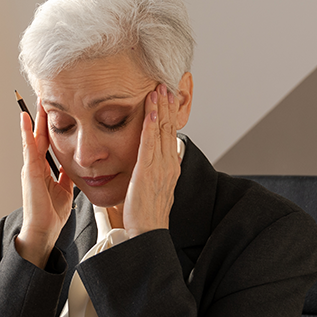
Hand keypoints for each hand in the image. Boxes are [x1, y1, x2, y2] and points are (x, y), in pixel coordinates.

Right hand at [15, 103, 72, 267]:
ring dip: (34, 118)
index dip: (51, 125)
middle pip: (39, 135)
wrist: (44, 231)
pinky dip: (26, 132)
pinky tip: (26, 118)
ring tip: (35, 99)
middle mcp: (34, 165)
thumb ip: (66, 175)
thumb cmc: (52, 214)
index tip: (56, 107)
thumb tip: (72, 164)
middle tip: (44, 95)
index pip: (48, 141)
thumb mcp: (64, 189)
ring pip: (32, 137)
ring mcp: (30, 167)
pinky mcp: (29, 172)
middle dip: (42, 116)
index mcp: (43, 169)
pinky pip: (28, 148)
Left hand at [122, 84, 181, 237]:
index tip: (167, 97)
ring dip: (160, 108)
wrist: (148, 233)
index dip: (169, 114)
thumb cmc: (146, 215)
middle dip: (167, 105)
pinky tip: (149, 110)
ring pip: (161, 131)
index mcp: (170, 168)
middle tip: (165, 84)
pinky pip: (150, 144)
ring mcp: (160, 167)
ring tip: (158, 89)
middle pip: (169, 128)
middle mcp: (168, 164)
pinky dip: (150, 125)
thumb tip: (150, 164)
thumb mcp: (153, 189)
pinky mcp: (148, 172)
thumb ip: (153, 173)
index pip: (170, 134)